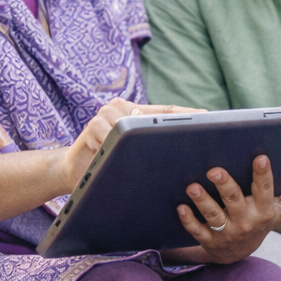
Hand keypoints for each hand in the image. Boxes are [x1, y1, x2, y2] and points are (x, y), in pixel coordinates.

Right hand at [59, 101, 198, 192]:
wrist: (71, 172)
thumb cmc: (107, 164)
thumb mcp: (131, 155)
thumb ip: (149, 147)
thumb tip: (185, 151)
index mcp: (133, 111)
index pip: (166, 111)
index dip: (188, 115)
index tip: (209, 118)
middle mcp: (120, 108)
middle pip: (151, 117)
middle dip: (168, 130)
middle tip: (190, 142)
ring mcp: (105, 114)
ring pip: (132, 127)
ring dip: (136, 145)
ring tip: (142, 158)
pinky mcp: (92, 126)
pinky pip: (111, 137)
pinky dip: (115, 150)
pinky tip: (114, 158)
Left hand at [162, 155, 280, 265]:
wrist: (241, 252)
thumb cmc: (262, 221)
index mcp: (263, 211)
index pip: (265, 190)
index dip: (263, 175)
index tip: (260, 158)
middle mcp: (245, 222)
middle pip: (234, 201)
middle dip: (224, 185)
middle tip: (214, 170)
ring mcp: (226, 233)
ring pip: (213, 216)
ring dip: (202, 201)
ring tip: (193, 187)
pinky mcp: (209, 241)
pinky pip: (197, 231)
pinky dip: (189, 220)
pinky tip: (181, 207)